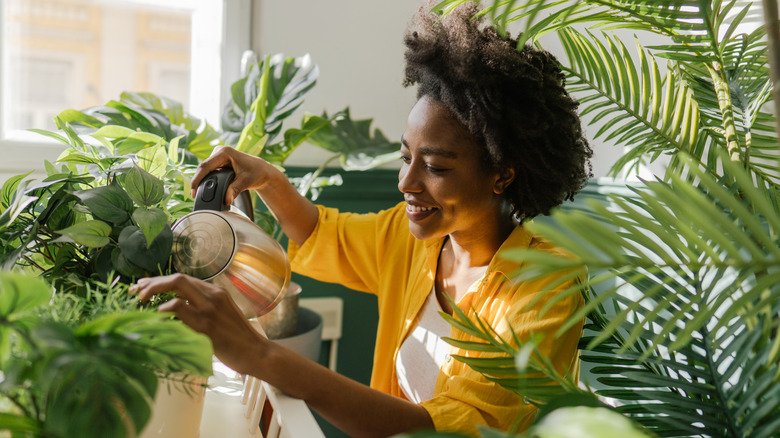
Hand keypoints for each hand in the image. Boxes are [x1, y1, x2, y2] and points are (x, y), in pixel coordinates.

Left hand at [129, 273, 268, 375]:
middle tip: (136, 292)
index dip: (159, 281)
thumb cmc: (237, 339)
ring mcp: (210, 308)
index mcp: (216, 292)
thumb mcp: (221, 317)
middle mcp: (213, 295)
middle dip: (153, 283)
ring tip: (141, 301)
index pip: (183, 279)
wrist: (256, 352)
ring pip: (177, 286)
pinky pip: (180, 308)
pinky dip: (164, 309)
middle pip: (177, 278)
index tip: (143, 287)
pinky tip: (157, 315)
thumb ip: (202, 309)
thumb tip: (174, 311)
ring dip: (154, 291)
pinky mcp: (207, 324)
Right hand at [191, 146, 281, 205]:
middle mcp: (219, 151)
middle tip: (195, 197)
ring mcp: (218, 156)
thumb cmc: (257, 173)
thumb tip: (226, 200)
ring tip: (198, 195)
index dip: (197, 179)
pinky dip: (206, 180)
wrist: (262, 171)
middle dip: (198, 182)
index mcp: (225, 152)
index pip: (205, 166)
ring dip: (201, 182)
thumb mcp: (246, 181)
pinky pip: (208, 171)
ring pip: (204, 170)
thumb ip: (235, 190)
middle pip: (203, 168)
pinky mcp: (218, 162)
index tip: (194, 192)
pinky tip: (204, 190)